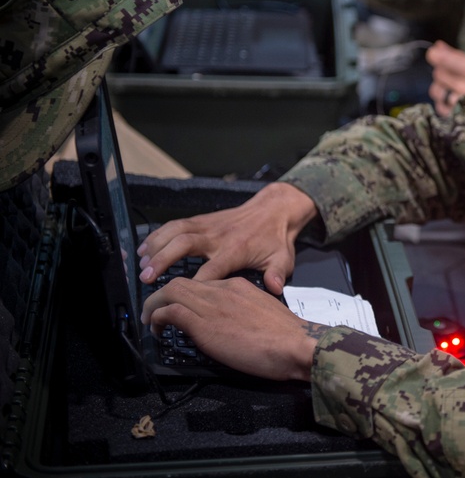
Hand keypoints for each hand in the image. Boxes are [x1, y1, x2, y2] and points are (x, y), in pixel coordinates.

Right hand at [136, 182, 317, 294]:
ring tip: (140, 263)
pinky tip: (145, 247)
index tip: (179, 297)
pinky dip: (158, 234)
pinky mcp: (203, 219)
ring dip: (156, 245)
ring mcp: (208, 225)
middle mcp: (218, 236)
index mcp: (236, 249)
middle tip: (146, 277)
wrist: (275, 209)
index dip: (195, 283)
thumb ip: (278, 274)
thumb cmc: (276, 238)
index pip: (211, 269)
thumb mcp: (283, 258)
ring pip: (176, 231)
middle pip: (185, 244)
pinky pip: (176, 224)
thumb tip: (274, 287)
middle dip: (164, 259)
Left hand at [141, 276, 322, 380]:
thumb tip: (229, 324)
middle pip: (180, 282)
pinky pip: (170, 312)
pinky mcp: (203, 323)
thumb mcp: (262, 313)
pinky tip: (157, 331)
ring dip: (153, 306)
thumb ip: (242, 311)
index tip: (182, 308)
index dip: (187, 295)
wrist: (295, 343)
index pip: (202, 283)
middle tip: (154, 312)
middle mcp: (222, 289)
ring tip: (150, 321)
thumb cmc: (286, 336)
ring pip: (170, 291)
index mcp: (237, 285)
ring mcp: (212, 304)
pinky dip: (158, 318)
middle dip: (161, 295)